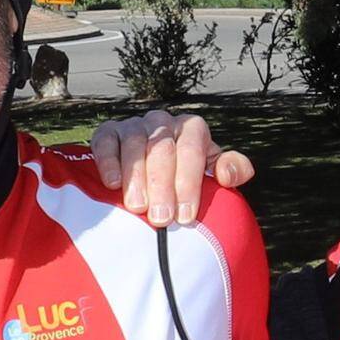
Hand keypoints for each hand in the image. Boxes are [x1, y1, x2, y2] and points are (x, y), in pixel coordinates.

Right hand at [88, 111, 251, 228]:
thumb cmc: (188, 175)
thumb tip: (227, 175)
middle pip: (162, 149)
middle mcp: (163, 121)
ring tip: (137, 207)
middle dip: (163, 186)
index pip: (192, 150)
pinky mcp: (108, 132)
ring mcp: (134, 125)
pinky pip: (106, 142)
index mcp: (192, 128)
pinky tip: (113, 184)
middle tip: (161, 218)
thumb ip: (233, 170)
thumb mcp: (213, 172)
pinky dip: (108, 162)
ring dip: (136, 178)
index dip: (189, 183)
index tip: (186, 215)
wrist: (152, 170)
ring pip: (135, 144)